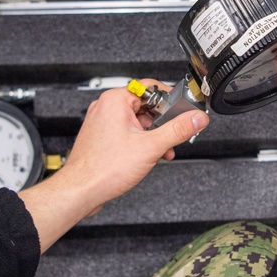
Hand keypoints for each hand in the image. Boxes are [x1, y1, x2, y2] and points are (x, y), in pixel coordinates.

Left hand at [63, 80, 208, 207]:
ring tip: (162, 150)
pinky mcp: (101, 135)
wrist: (81, 190)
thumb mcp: (150, 147)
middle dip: (162, 123)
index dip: (170, 99)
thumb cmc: (103, 168)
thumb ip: (177, 131)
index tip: (182, 110)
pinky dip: (140, 141)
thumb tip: (195, 119)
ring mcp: (102, 121)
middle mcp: (106, 107)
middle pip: (145, 105)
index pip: (150, 87)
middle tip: (173, 135)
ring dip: (153, 135)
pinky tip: (148, 155)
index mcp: (115, 100)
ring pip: (137, 120)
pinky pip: (126, 131)